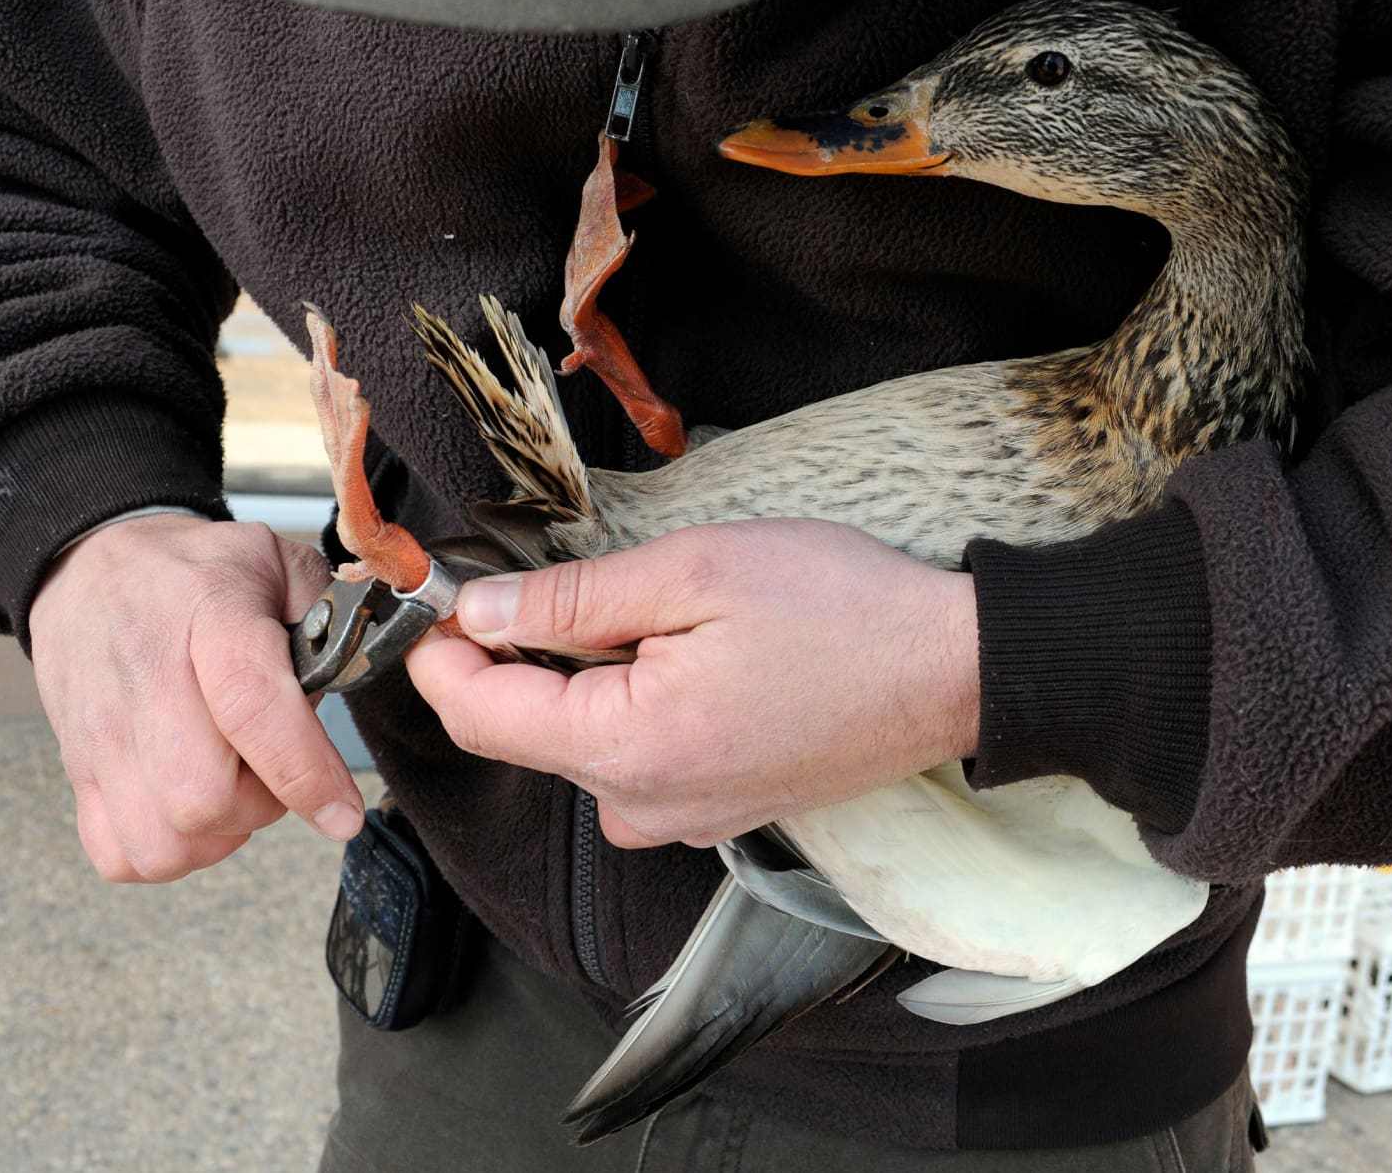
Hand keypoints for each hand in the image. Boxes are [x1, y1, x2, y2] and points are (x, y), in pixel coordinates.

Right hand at [30, 513, 363, 881]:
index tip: (343, 812)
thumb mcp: (279, 561)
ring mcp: (101, 726)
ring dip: (215, 835)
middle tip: (274, 769)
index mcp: (209, 610)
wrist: (94, 563)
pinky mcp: (76, 765)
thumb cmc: (196, 570)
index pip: (251, 706)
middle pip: (201, 798)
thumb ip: (334, 616)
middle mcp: (146, 673)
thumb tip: (359, 675)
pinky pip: (118, 853)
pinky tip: (187, 809)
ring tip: (232, 785)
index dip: (304, 771)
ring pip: (161, 842)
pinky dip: (164, 851)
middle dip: (261, 806)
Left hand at [406, 519, 978, 848]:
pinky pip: (627, 765)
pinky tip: (665, 657)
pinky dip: (616, 708)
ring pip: (574, 748)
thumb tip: (480, 612)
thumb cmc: (839, 611)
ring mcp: (681, 819)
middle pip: (521, 736)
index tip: (441, 595)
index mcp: (628, 750)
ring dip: (566, 682)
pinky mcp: (713, 810)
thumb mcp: (692, 572)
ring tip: (619, 612)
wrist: (951, 670)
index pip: (480, 717)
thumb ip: (571, 601)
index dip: (440, 654)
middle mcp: (643, 806)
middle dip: (502, 659)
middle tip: (519, 582)